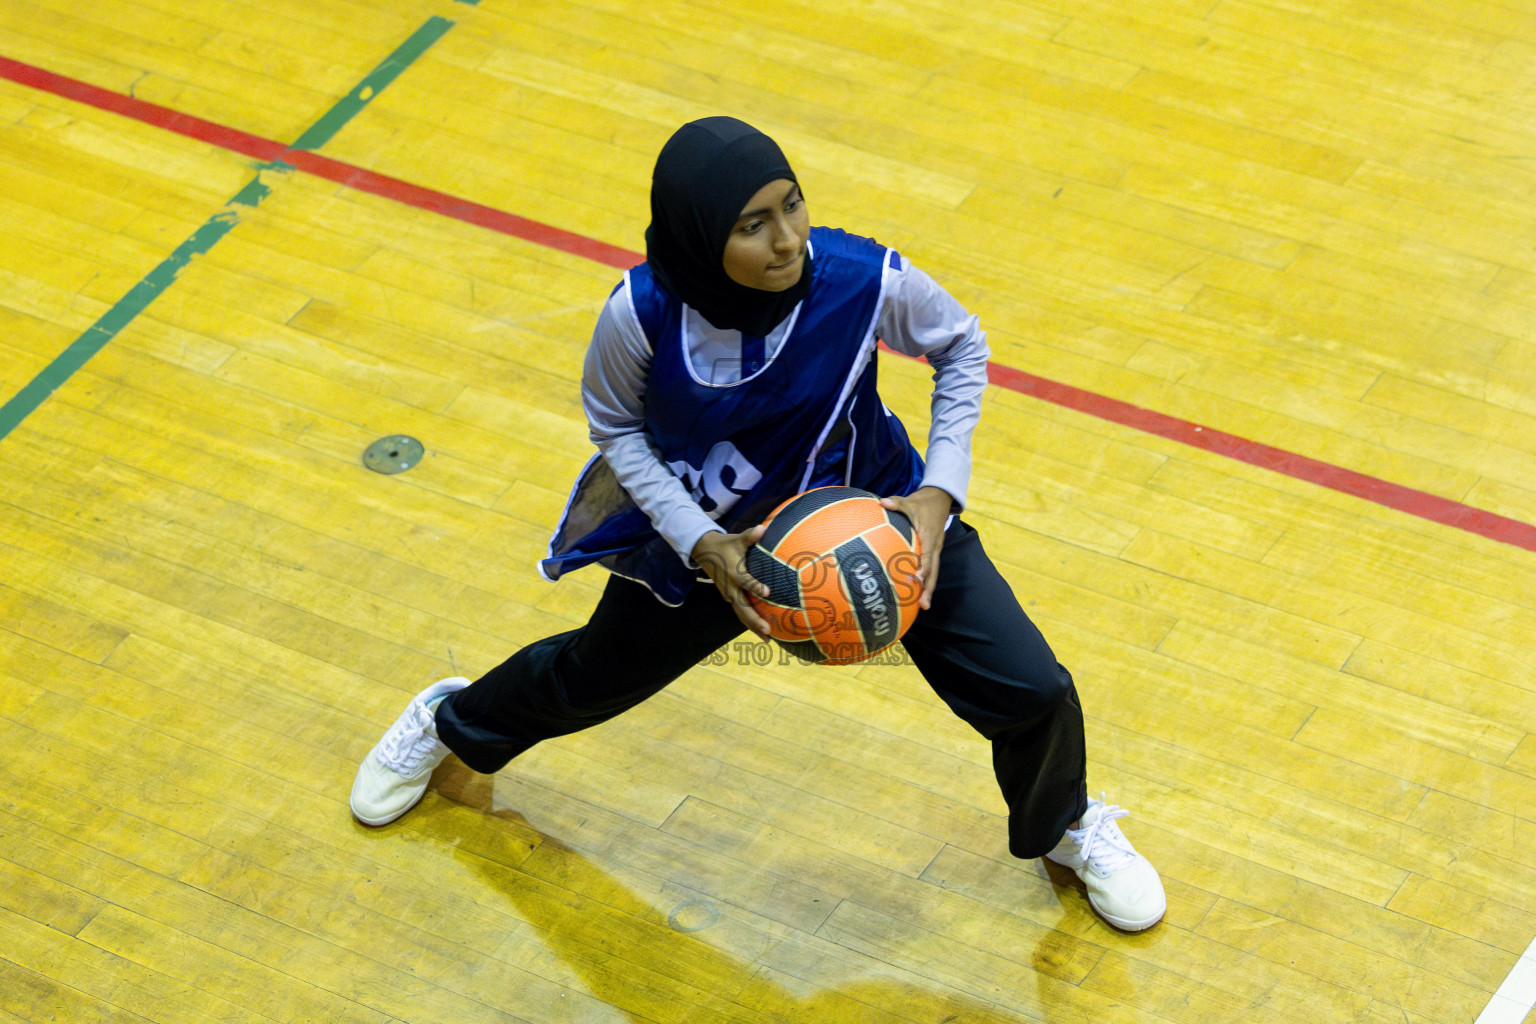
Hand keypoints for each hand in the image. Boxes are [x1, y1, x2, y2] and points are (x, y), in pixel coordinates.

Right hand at [691, 525, 771, 637]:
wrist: (704, 551)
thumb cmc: (724, 545)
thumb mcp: (736, 540)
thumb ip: (750, 536)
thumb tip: (763, 528)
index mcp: (734, 573)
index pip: (746, 582)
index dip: (756, 587)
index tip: (767, 593)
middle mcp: (731, 587)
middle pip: (743, 608)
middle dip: (755, 621)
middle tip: (768, 631)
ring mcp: (728, 594)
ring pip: (741, 614)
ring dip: (753, 626)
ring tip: (768, 639)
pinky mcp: (728, 597)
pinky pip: (739, 612)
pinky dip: (749, 622)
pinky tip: (760, 631)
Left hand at [880, 486, 952, 610]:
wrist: (939, 500)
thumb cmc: (922, 503)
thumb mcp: (909, 501)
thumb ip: (896, 503)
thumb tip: (882, 502)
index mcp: (930, 536)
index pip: (927, 555)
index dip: (923, 567)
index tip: (917, 579)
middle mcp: (934, 546)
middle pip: (933, 570)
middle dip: (929, 588)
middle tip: (923, 604)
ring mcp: (935, 550)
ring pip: (934, 572)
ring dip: (929, 589)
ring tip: (923, 606)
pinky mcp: (932, 552)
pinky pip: (930, 569)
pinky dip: (926, 582)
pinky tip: (918, 595)